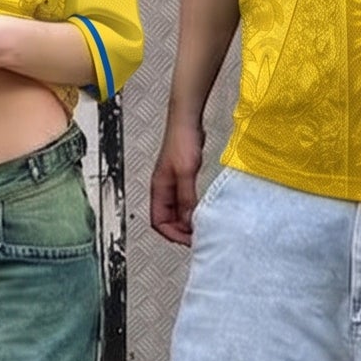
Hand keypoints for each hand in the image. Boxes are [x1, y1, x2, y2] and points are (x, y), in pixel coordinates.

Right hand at [150, 119, 205, 245]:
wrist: (187, 120)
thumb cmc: (182, 140)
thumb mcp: (186, 173)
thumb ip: (186, 197)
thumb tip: (189, 220)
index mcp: (158, 188)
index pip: (158, 222)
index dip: (172, 234)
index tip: (189, 240)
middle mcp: (163, 188)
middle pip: (166, 219)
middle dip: (180, 231)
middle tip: (197, 237)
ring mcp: (172, 182)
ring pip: (176, 211)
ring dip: (186, 221)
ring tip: (201, 227)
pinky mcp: (182, 176)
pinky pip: (184, 200)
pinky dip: (192, 209)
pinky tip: (202, 209)